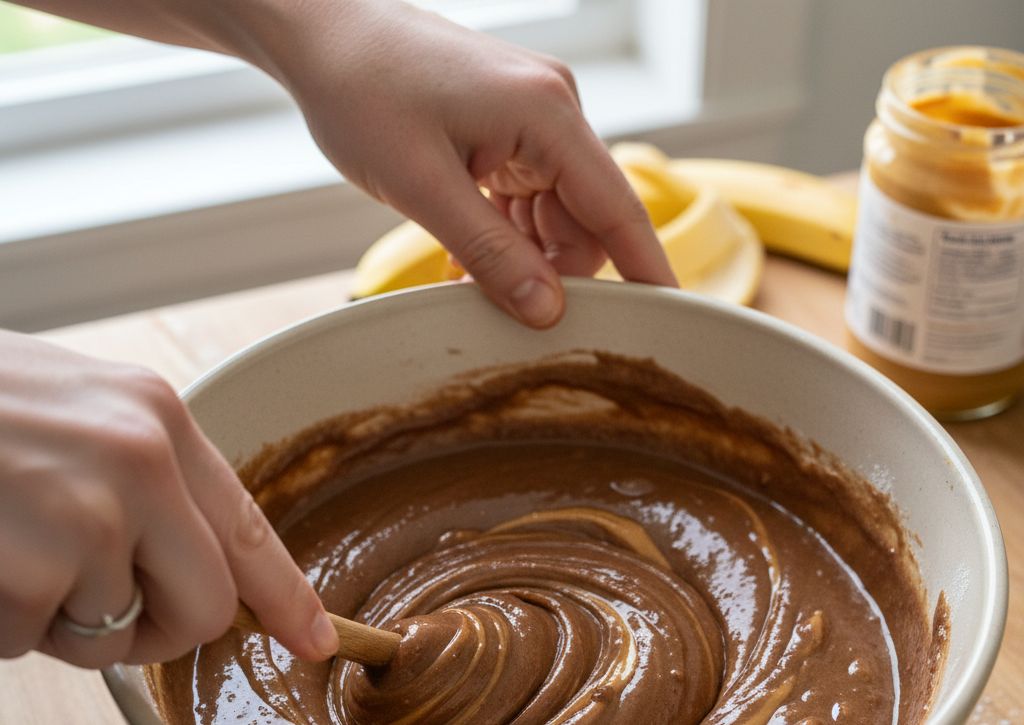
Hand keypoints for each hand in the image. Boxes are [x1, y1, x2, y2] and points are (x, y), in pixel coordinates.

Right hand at [0, 330, 338, 667]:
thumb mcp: (74, 408)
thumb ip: (142, 477)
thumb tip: (186, 560)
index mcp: (156, 419)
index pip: (249, 528)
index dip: (287, 596)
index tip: (318, 642)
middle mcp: (139, 462)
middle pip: (204, 609)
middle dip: (154, 632)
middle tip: (91, 608)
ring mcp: (84, 516)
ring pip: (106, 634)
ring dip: (50, 617)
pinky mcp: (23, 567)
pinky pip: (28, 642)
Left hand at [16, 0, 675, 326]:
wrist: (318, 33)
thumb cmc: (362, 92)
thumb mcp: (423, 188)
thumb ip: (490, 254)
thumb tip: (547, 310)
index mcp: (548, 114)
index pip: (618, 209)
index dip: (646, 270)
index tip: (670, 319)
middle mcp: (553, 113)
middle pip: (588, 221)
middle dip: (560, 272)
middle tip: (514, 313)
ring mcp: (530, 121)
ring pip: (556, 217)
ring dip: (525, 257)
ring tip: (472, 275)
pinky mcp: (505, 131)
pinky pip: (526, 202)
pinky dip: (506, 236)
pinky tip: (469, 253)